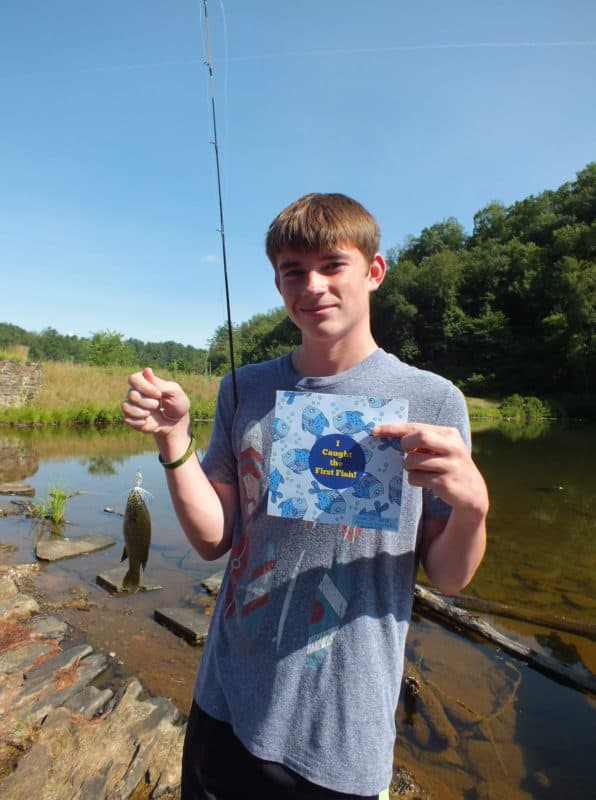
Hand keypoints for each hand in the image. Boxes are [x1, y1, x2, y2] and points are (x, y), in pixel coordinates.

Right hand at [122, 367, 189, 434]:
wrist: (177, 422)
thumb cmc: (177, 403)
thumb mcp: (174, 392)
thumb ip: (160, 383)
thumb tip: (146, 370)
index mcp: (146, 381)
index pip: (134, 378)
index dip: (144, 387)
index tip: (158, 394)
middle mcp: (136, 392)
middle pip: (131, 394)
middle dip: (146, 402)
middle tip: (157, 405)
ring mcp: (133, 405)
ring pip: (126, 406)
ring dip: (140, 412)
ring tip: (150, 414)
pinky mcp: (131, 418)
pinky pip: (126, 419)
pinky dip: (138, 422)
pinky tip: (146, 421)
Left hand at [372, 422, 487, 516]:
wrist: (473, 492)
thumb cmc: (449, 465)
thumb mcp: (443, 448)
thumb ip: (423, 440)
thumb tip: (391, 436)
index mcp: (449, 434)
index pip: (417, 427)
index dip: (394, 428)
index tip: (375, 430)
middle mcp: (452, 447)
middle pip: (420, 438)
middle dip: (405, 445)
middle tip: (406, 452)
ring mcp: (450, 465)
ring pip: (413, 461)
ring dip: (409, 466)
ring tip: (418, 469)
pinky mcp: (445, 483)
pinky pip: (416, 478)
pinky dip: (414, 479)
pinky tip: (425, 481)